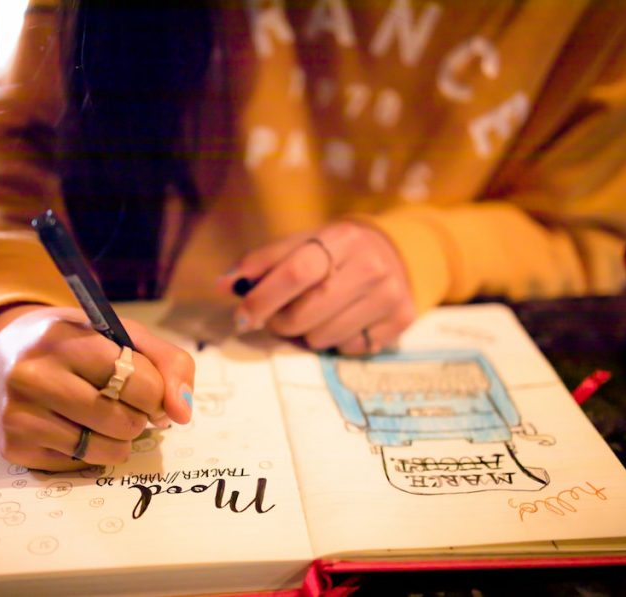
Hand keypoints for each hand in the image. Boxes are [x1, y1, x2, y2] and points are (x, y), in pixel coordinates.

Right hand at [0, 304, 193, 470]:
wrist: (2, 353)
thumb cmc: (76, 343)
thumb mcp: (122, 334)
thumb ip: (169, 364)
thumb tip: (182, 413)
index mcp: (65, 341)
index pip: (138, 382)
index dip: (156, 391)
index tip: (148, 387)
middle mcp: (34, 377)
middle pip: (123, 420)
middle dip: (139, 416)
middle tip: (125, 403)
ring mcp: (19, 415)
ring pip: (104, 449)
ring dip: (120, 439)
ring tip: (106, 417)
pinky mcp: (14, 447)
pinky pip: (79, 465)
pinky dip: (91, 452)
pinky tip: (76, 427)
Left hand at [217, 221, 415, 354]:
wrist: (393, 253)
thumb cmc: (333, 253)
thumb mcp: (301, 245)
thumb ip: (261, 263)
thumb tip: (223, 283)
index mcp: (341, 238)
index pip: (295, 272)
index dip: (262, 299)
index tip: (241, 317)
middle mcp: (372, 265)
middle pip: (306, 314)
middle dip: (280, 323)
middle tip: (278, 318)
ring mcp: (390, 294)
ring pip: (324, 338)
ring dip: (308, 335)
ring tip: (316, 316)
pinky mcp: (402, 320)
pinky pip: (350, 349)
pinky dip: (338, 343)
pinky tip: (344, 322)